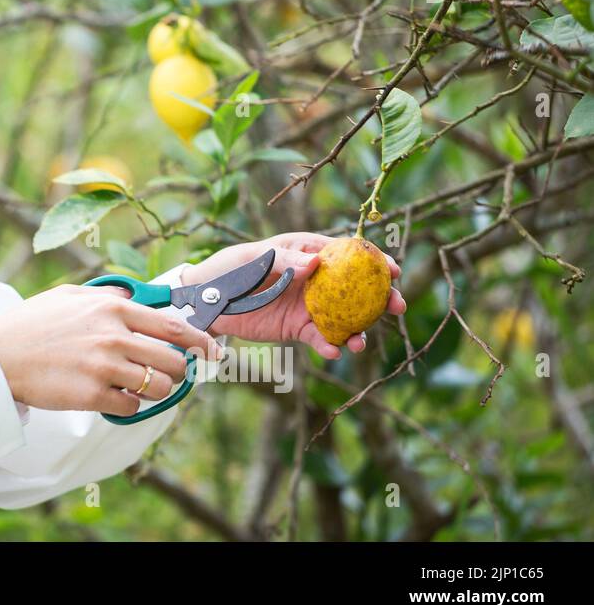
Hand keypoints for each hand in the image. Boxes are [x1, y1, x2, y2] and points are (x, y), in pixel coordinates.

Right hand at [0, 282, 223, 416]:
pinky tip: (110, 397)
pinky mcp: (93, 395)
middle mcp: (114, 335)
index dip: (200, 341)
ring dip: (154, 390)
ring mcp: (105, 366)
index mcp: (113, 309)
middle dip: (176, 371)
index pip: (173, 325)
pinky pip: (132, 406)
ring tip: (136, 386)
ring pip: (160, 387)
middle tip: (166, 375)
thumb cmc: (32, 324)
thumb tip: (133, 297)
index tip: (213, 352)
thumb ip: (106, 296)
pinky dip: (127, 405)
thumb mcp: (70, 296)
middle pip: (174, 360)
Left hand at [180, 232, 406, 358]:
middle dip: (381, 298)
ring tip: (361, 342)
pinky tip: (333, 351)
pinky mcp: (299, 329)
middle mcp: (316, 280)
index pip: (349, 254)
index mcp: (308, 253)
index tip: (393, 270)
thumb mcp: (255, 258)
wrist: (207, 299)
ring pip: (345, 318)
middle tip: (397, 307)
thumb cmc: (230, 267)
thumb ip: (285, 260)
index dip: (375, 261)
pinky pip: (320, 338)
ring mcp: (310, 306)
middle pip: (358, 289)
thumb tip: (316, 262)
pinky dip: (330, 346)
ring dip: (360, 330)